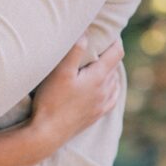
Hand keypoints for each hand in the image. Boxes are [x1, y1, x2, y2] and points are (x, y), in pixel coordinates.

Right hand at [30, 38, 123, 155]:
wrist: (48, 133)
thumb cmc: (52, 100)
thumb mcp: (60, 72)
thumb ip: (75, 51)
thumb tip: (86, 33)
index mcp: (98, 78)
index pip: (116, 54)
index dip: (116, 41)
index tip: (111, 32)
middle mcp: (104, 91)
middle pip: (115, 67)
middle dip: (110, 54)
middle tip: (100, 44)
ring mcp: (102, 105)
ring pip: (114, 82)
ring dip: (110, 71)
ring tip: (100, 63)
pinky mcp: (96, 115)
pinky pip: (112, 98)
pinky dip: (112, 88)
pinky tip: (108, 88)